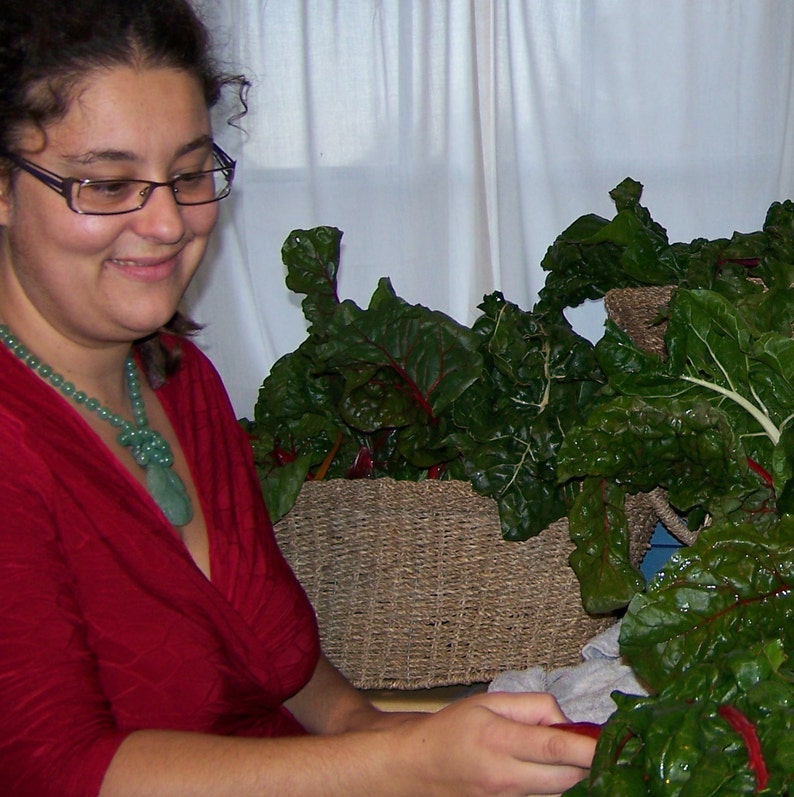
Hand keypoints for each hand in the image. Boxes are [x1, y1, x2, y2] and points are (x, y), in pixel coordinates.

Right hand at [391, 691, 594, 796]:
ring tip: (569, 752)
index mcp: (500, 739)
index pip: (555, 747)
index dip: (588, 747)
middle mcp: (507, 775)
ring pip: (560, 790)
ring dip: (574, 772)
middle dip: (588, 761)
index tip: (612, 741)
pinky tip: (552, 767)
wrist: (422, 765)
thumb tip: (566, 721)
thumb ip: (533, 706)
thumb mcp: (490, 702)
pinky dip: (558, 783)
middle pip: (567, 776)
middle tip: (595, 741)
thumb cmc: (454, 727)